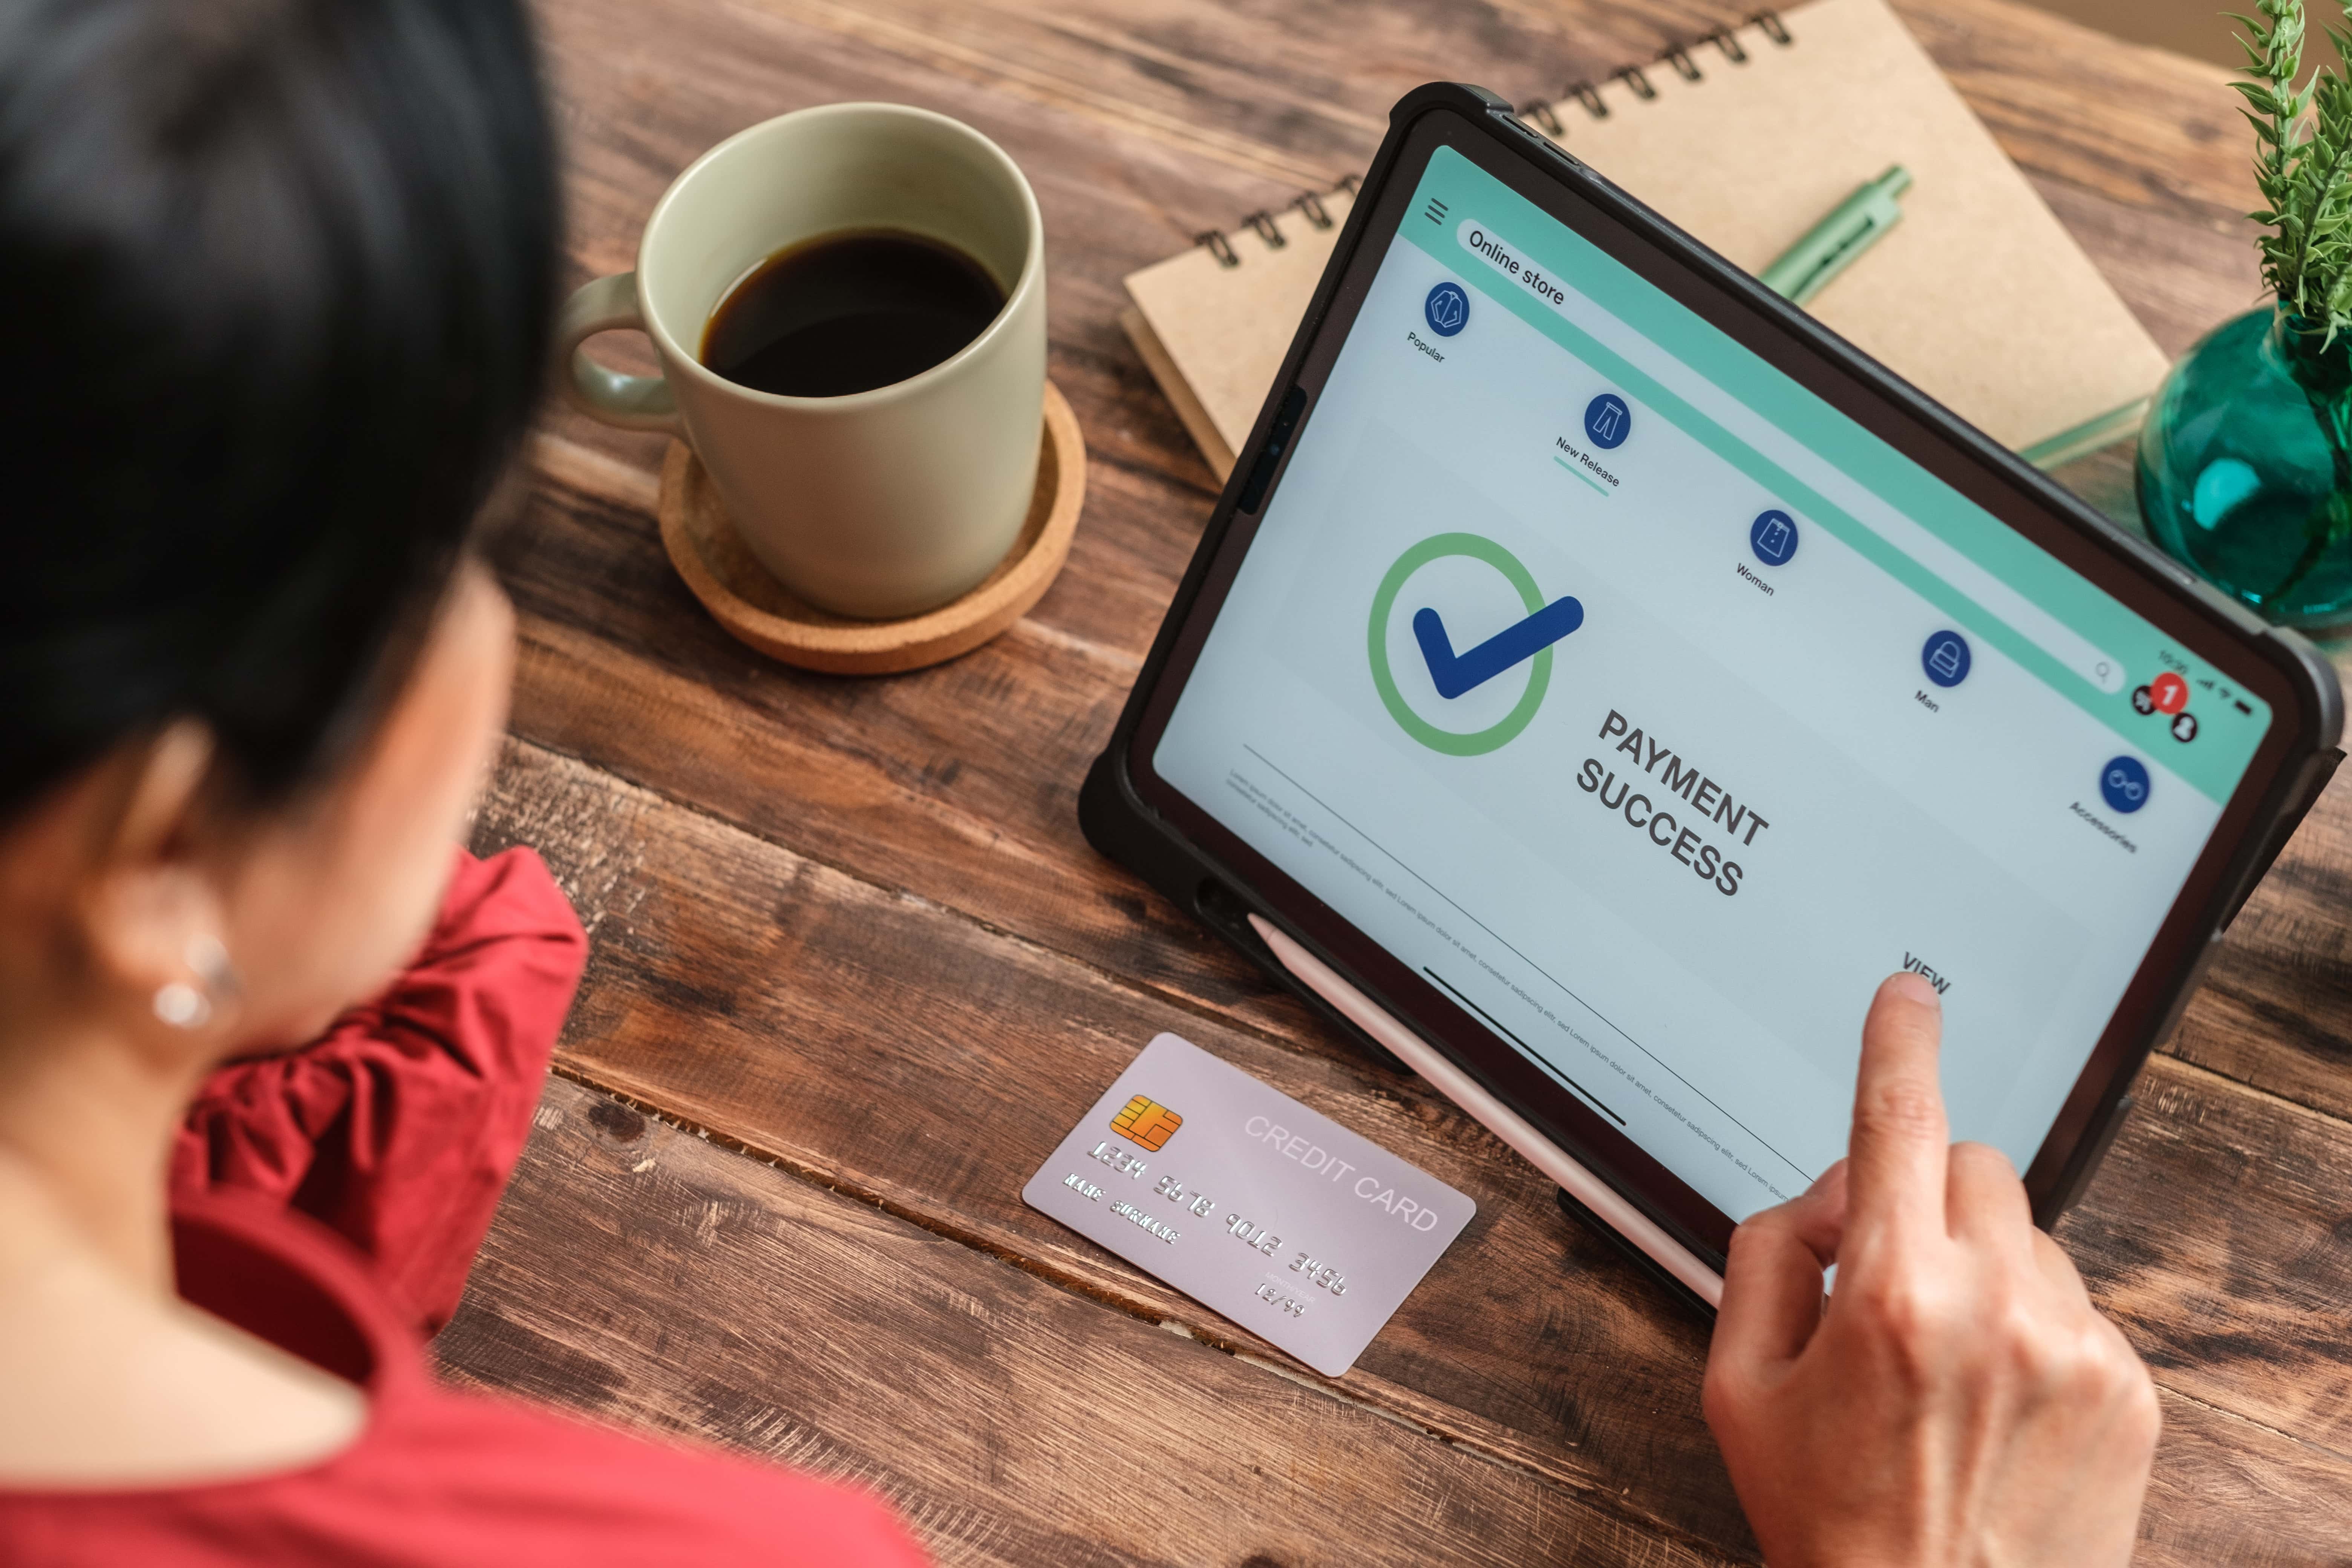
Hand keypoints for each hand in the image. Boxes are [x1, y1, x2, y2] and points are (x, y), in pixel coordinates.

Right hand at [1702, 972, 2158, 1566]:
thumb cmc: (1833, 1524)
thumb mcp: (1738, 1388)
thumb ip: (1766, 1258)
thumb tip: (1826, 1192)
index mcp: (1889, 1298)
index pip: (1897, 1120)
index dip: (1898, 1040)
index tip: (1910, 994)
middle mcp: (1993, 1308)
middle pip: (1969, 1162)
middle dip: (1921, 1194)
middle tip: (1881, 1275)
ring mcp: (2074, 1348)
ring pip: (2026, 1232)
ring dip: (1980, 1264)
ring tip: (1942, 1365)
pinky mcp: (2129, 1390)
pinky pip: (2076, 1303)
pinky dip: (2030, 1327)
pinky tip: (1995, 1401)